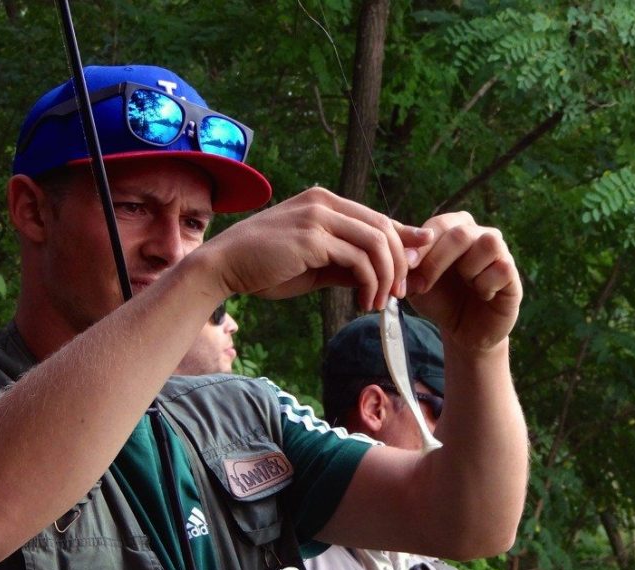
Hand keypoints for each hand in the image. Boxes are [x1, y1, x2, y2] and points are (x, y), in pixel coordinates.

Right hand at [195, 187, 432, 309]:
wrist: (223, 267)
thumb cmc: (264, 268)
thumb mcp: (313, 264)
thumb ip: (345, 264)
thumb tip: (382, 275)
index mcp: (324, 202)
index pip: (376, 218)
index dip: (400, 244)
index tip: (410, 271)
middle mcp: (324, 202)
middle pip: (383, 228)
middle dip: (399, 264)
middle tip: (399, 295)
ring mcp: (318, 217)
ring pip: (376, 243)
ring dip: (386, 277)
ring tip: (379, 303)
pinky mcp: (312, 238)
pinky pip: (358, 260)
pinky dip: (369, 283)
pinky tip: (363, 301)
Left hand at [401, 211, 521, 352]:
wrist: (462, 331)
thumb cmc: (440, 299)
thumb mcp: (416, 282)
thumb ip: (407, 265)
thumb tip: (403, 253)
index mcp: (455, 229)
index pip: (439, 225)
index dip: (422, 245)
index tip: (407, 266)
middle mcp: (480, 234)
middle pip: (461, 233)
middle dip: (437, 260)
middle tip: (422, 285)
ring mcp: (501, 252)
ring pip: (488, 243)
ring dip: (468, 269)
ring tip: (465, 284)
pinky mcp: (513, 274)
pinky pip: (502, 268)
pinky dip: (485, 285)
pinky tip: (482, 295)